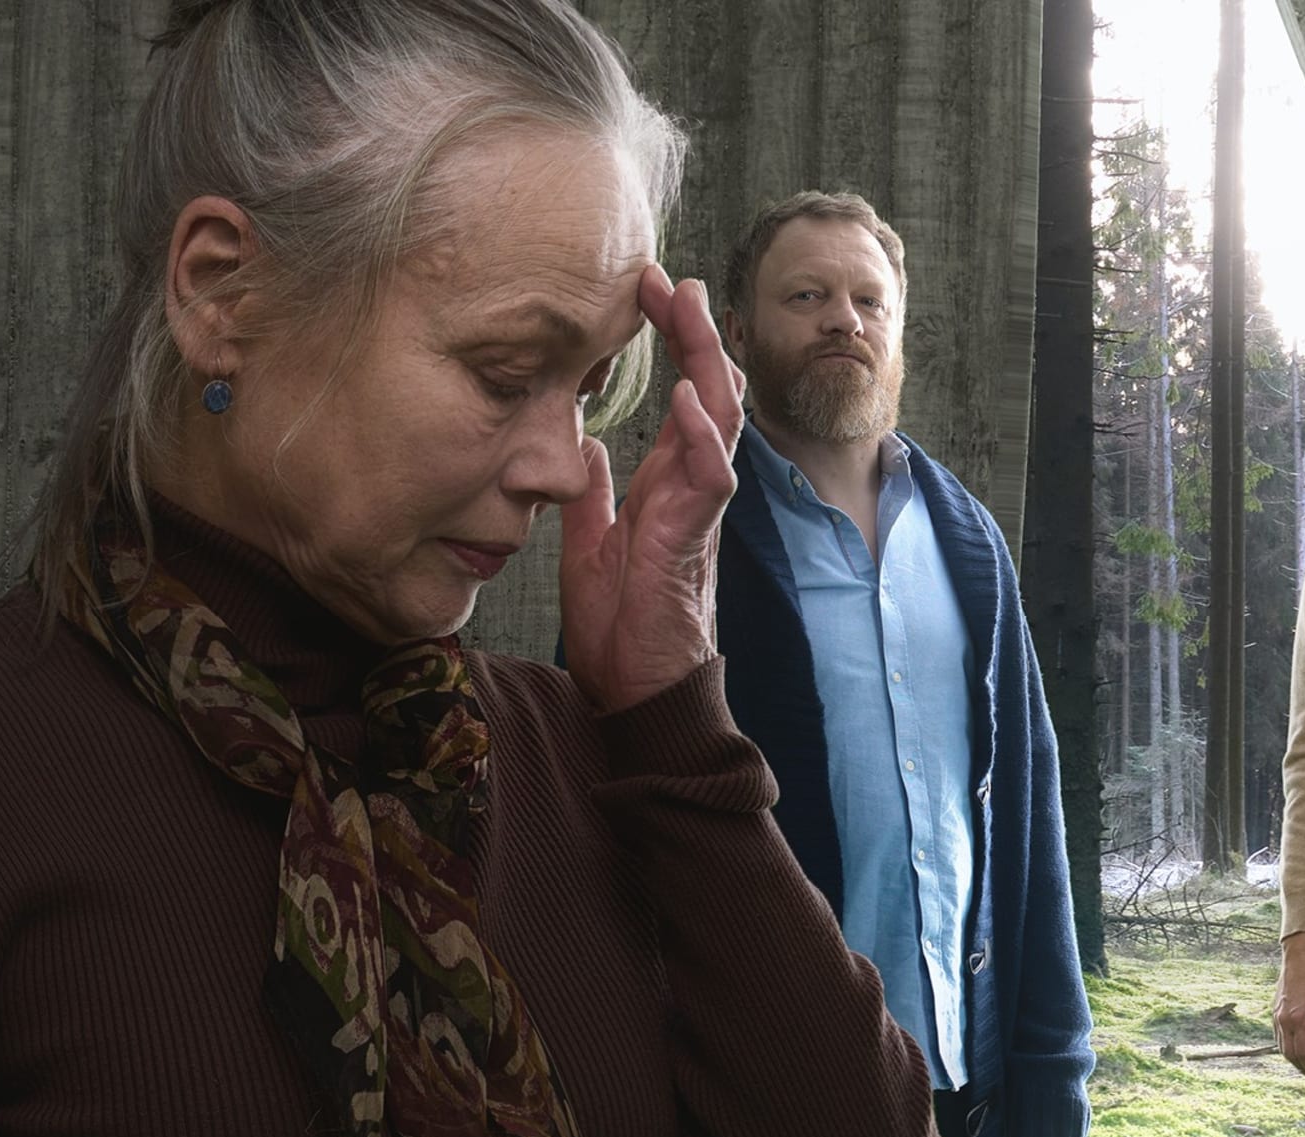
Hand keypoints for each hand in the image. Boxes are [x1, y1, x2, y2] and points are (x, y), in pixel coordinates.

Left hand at [560, 264, 747, 713]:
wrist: (636, 693)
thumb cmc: (623, 628)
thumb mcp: (592, 543)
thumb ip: (594, 494)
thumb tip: (587, 447)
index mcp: (669, 482)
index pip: (679, 393)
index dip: (668, 339)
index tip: (643, 289)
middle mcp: (692, 486)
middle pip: (706, 389)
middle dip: (691, 329)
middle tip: (668, 276)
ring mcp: (698, 510)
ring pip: (717, 419)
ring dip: (702, 360)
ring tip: (686, 308)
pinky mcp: (692, 541)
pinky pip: (710, 479)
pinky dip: (703, 436)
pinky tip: (686, 397)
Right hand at [1272, 932, 1304, 1079]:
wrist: (1297, 959)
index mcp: (1298, 1019)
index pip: (1303, 1053)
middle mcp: (1284, 1020)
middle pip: (1290, 1054)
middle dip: (1302, 1068)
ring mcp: (1276, 1017)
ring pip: (1281, 1047)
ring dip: (1293, 1060)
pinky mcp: (1274, 1013)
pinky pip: (1278, 1037)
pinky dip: (1286, 1048)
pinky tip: (1296, 1049)